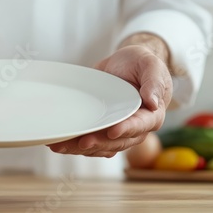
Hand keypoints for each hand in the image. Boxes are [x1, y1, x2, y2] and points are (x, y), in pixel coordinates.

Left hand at [48, 34, 172, 156]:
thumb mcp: (151, 65)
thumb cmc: (141, 64)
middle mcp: (134, 129)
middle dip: (98, 143)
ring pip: (100, 146)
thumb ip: (154, 81)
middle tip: (82, 141)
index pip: (139, 126)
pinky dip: (74, 145)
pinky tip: (59, 143)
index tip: (112, 132)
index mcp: (150, 116)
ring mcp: (116, 131)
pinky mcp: (101, 130)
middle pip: (116, 142)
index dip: (126, 130)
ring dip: (80, 148)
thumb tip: (153, 103)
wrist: (125, 64)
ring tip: (60, 145)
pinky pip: (90, 143)